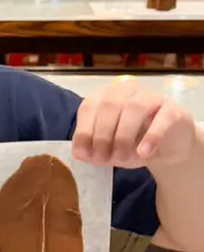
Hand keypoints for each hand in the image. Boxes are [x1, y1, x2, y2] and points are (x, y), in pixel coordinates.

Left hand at [72, 81, 195, 168]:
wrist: (167, 147)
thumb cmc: (131, 143)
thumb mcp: (107, 147)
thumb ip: (92, 147)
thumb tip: (79, 153)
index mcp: (104, 96)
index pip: (88, 108)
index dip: (84, 132)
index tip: (84, 155)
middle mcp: (126, 91)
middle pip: (109, 107)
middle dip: (102, 137)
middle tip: (101, 160)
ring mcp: (150, 98)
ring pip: (133, 109)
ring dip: (123, 137)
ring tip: (120, 159)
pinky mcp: (172, 111)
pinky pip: (162, 119)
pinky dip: (151, 137)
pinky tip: (143, 153)